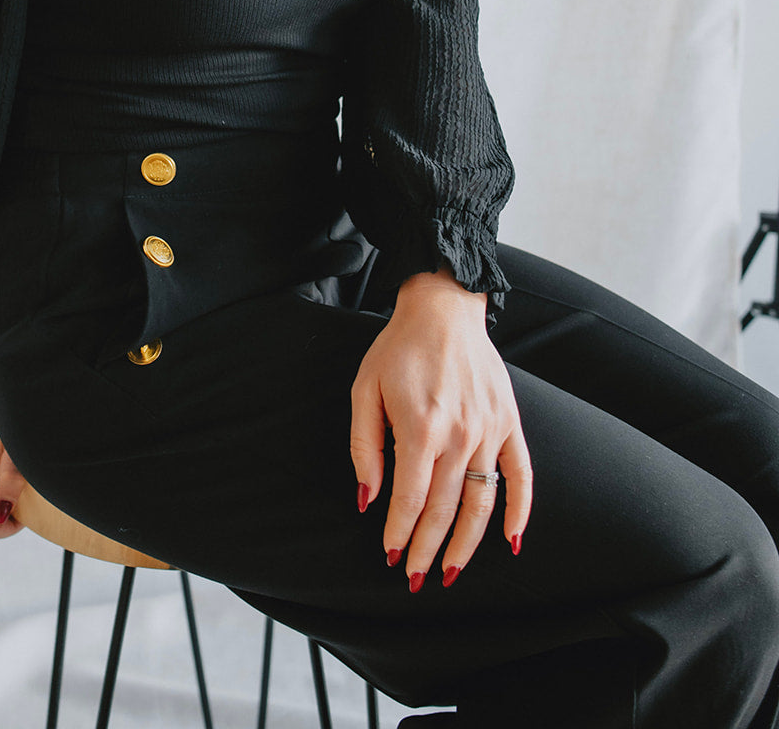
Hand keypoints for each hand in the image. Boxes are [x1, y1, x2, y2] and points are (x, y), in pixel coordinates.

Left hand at [350, 268, 531, 588]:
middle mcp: (459, 434)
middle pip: (443, 508)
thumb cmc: (397, 349)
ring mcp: (489, 430)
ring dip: (466, 544)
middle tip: (415, 576)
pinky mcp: (509, 422)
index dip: (399, 532)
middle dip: (427, 548)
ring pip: (481, 502)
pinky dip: (519, 511)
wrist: (443, 309)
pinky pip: (521, 475)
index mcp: (420, 427)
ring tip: (451, 571)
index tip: (390, 554)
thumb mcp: (364, 390)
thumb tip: (367, 497)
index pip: (410, 499)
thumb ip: (365, 446)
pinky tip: (510, 541)